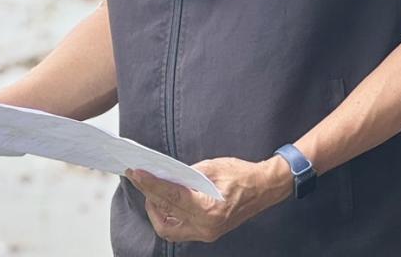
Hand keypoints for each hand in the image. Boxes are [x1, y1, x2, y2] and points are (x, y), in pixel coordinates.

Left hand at [126, 155, 292, 243]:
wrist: (264, 189)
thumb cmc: (242, 175)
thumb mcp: (213, 167)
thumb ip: (186, 174)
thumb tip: (164, 175)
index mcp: (208, 209)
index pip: (171, 196)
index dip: (150, 184)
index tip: (135, 173)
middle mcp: (205, 227)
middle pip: (165, 214)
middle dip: (149, 195)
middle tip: (139, 178)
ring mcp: (205, 233)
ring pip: (168, 228)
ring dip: (155, 209)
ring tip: (150, 190)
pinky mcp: (206, 233)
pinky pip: (178, 230)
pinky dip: (167, 217)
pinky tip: (164, 202)